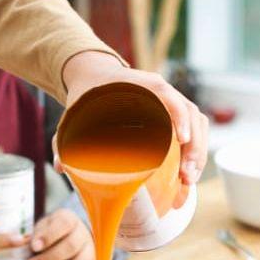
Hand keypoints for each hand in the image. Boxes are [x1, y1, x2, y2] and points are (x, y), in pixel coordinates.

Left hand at [24, 209, 92, 259]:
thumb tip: (23, 244)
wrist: (67, 245)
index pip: (63, 223)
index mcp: (70, 220)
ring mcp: (91, 253)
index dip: (49, 235)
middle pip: (71, 245)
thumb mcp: (40, 231)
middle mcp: (84, 235)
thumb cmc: (48, 238)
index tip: (34, 247)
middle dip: (49, 258)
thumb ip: (33, 237)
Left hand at [61, 50, 208, 201]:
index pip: (167, 93)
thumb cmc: (88, 96)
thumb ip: (65, 139)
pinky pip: (195, 129)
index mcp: (139, 85)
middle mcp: (161, 90)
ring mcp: (171, 101)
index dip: (178, 115)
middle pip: (190, 113)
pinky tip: (190, 174)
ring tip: (189, 180)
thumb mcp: (75, 115)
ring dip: (198, 152)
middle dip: (194, 146)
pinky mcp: (174, 113)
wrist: (95, 78)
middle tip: (186, 177)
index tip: (182, 139)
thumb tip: (61, 167)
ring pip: (198, 123)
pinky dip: (197, 150)